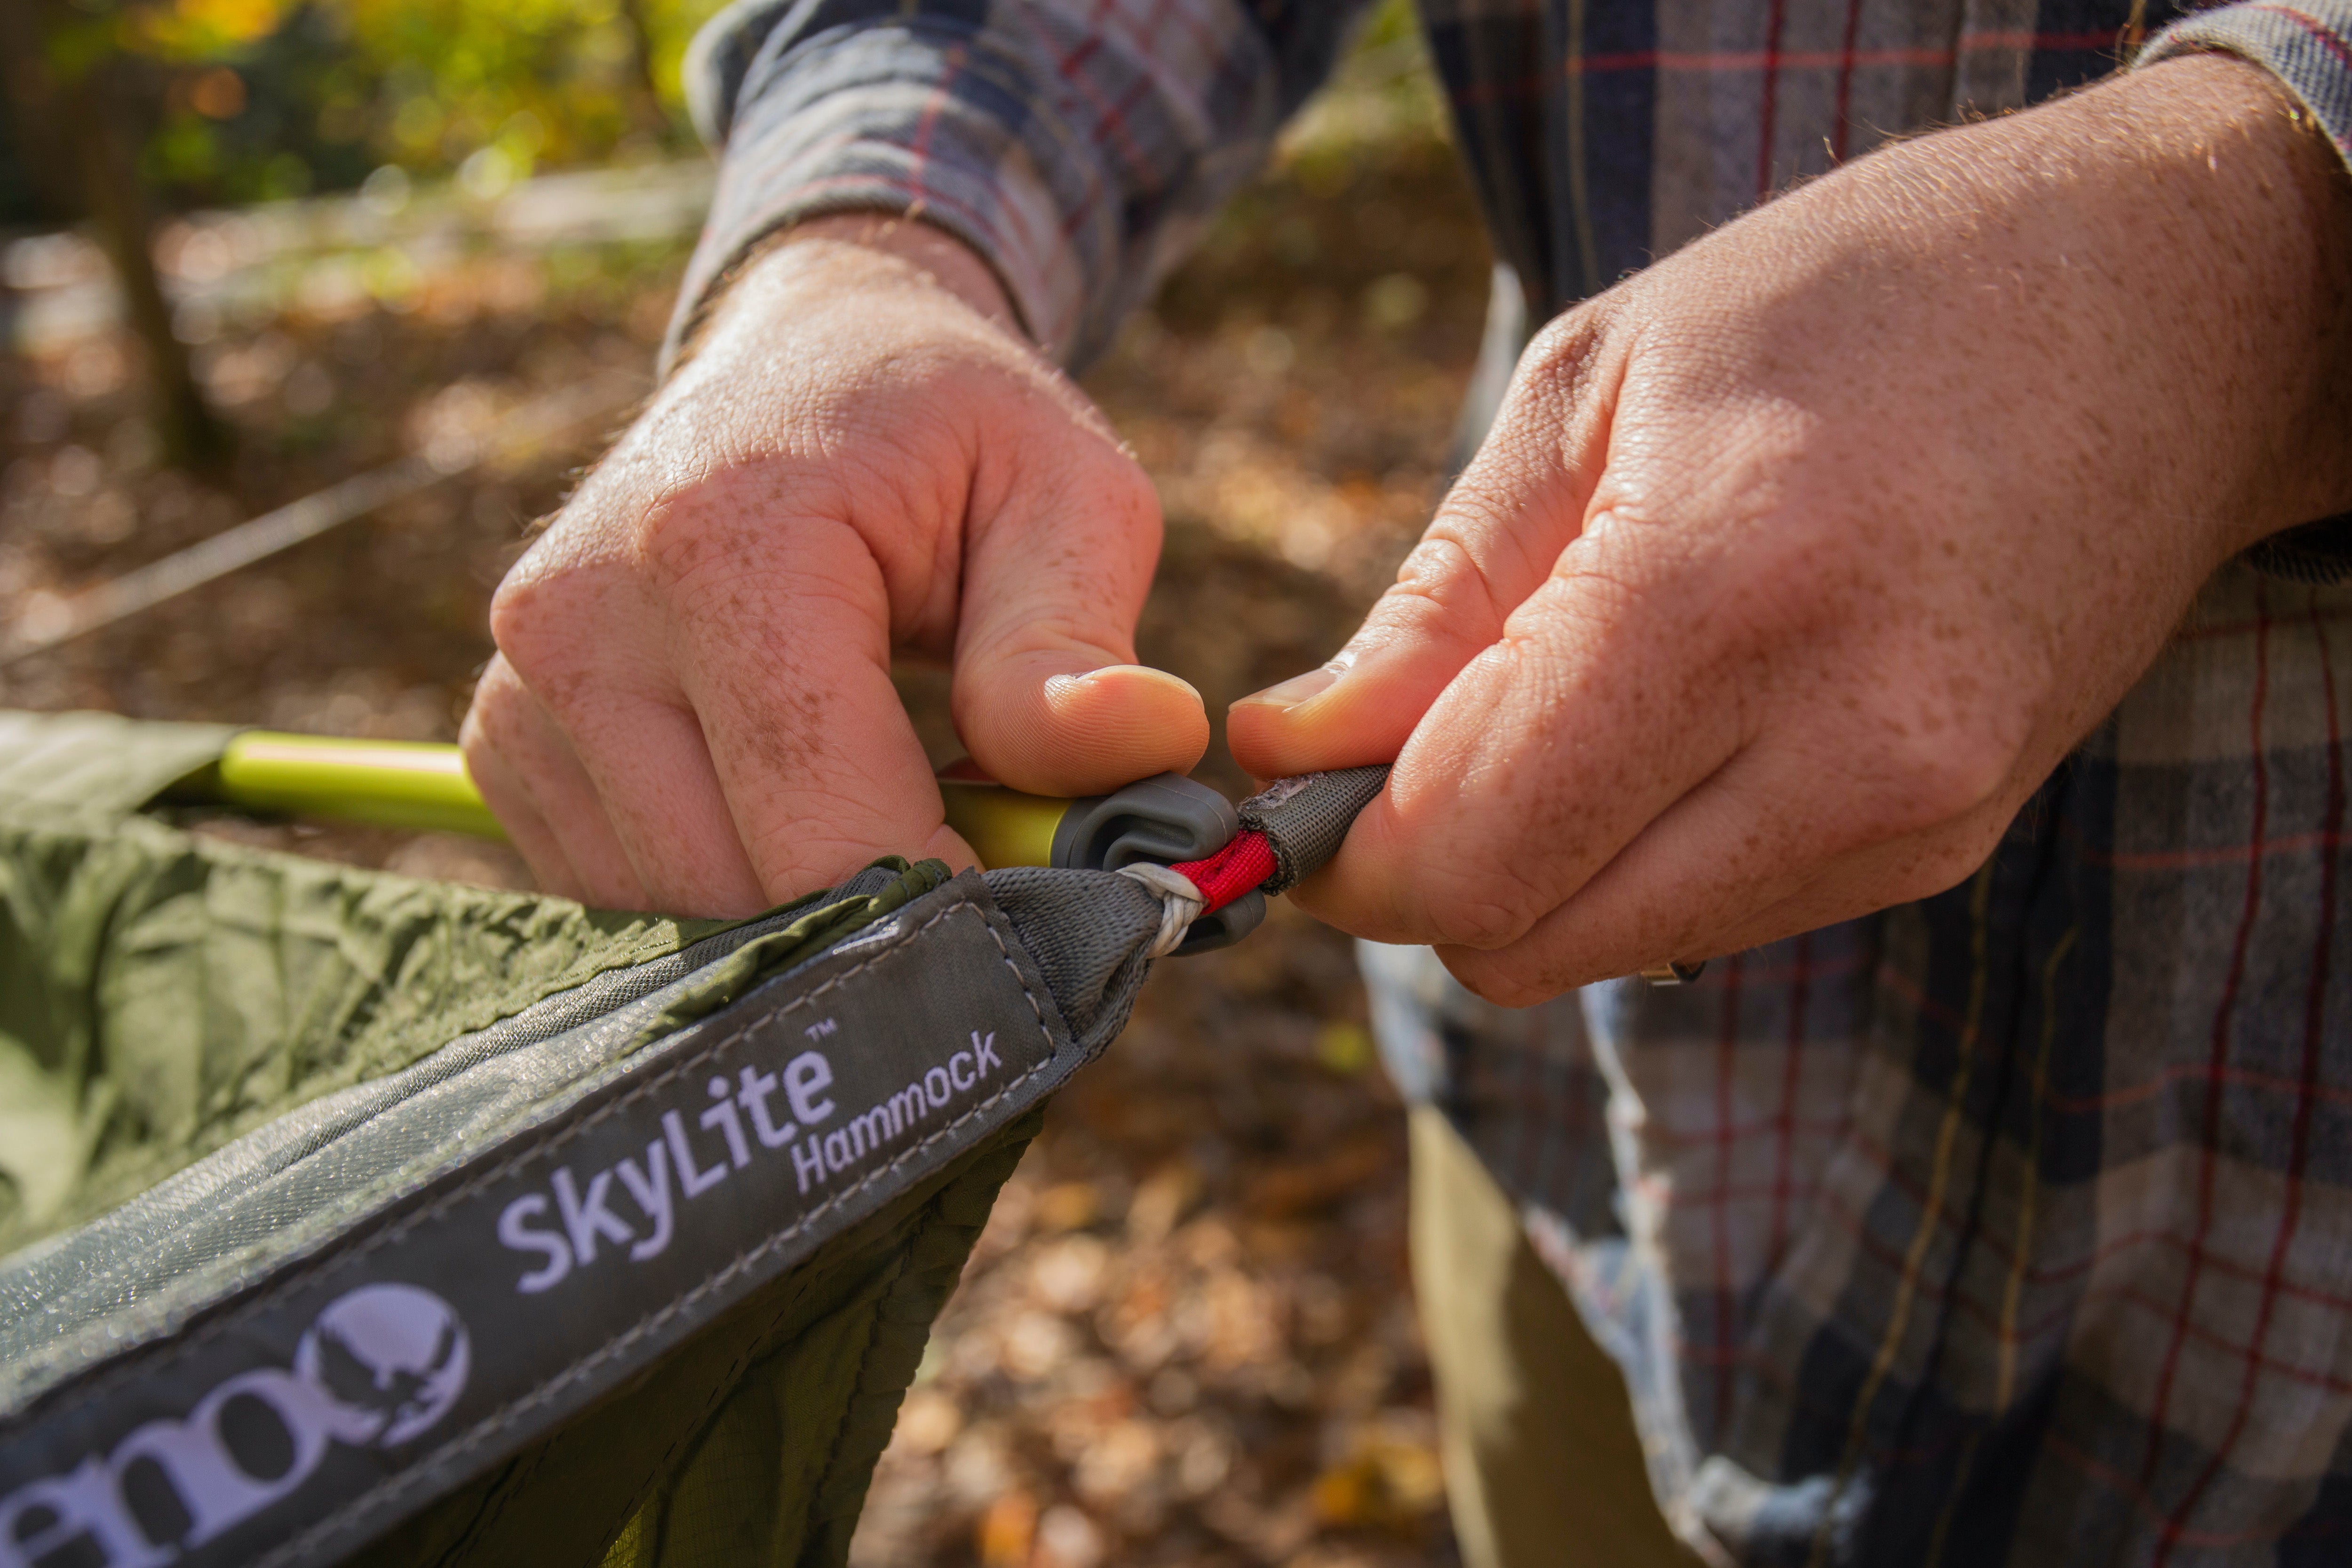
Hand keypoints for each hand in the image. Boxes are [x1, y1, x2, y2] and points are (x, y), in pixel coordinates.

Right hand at [463, 218, 1206, 914]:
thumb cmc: (949, 427)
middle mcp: (581, 619)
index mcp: (718, 541)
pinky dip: (732, 890)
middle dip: (884, 913)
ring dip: (807, 908)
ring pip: (681, 918)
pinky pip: (628, 896)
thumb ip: (1077, 642)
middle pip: (744, 890)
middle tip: (983, 853)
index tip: (1041, 907)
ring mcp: (522, 688)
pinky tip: (794, 800)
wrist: (805, 355)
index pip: (822, 817)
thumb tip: (1146, 751)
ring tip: (891, 798)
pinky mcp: (503, 743)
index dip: (946, 899)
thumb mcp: (1064, 490)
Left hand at [1229, 54, 2351, 1001]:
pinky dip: (1635, 854)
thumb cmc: (1858, 302)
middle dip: (1423, 868)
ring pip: (1608, 948)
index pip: (1467, 850)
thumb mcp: (1594, 388)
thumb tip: (1291, 755)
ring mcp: (1913, 819)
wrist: (2162, 313)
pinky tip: (1671, 721)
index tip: (1298, 784)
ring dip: (1533, 862)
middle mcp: (1842, 747)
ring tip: (1560, 696)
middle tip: (1403, 744)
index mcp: (1728, 595)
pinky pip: (1709, 917)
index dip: (1343, 850)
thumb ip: (1434, 605)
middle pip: (1523, 939)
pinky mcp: (1944, 849)